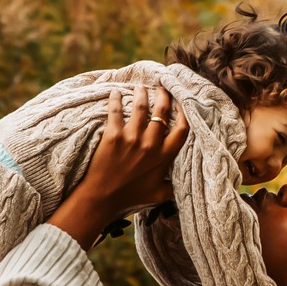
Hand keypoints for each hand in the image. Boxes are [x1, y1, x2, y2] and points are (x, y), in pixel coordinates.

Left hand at [46, 81, 188, 249]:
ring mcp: (131, 139)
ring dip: (142, 93)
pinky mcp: (113, 136)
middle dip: (164, 95)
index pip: (181, 129)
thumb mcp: (159, 195)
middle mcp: (150, 145)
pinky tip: (115, 92)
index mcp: (163, 157)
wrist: (102, 199)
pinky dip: (115, 99)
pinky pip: (115, 111)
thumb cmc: (130, 198)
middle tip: (162, 86)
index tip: (181, 103)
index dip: (184, 113)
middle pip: (162, 112)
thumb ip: (173, 187)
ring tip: (141, 87)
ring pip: (140, 107)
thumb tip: (185, 184)